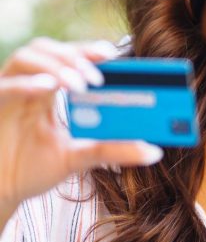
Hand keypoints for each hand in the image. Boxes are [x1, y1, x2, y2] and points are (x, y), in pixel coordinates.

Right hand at [0, 37, 162, 224]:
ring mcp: (8, 92)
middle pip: (48, 49)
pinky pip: (5, 86)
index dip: (88, 50)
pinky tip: (48, 88)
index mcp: (49, 90)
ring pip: (26, 57)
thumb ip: (112, 151)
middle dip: (75, 55)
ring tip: (79, 84)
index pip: (69, 57)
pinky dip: (27, 84)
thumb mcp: (79, 159)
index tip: (113, 54)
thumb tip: (155, 151)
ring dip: (56, 65)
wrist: (0, 192)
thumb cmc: (32, 169)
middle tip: (99, 75)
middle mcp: (28, 85)